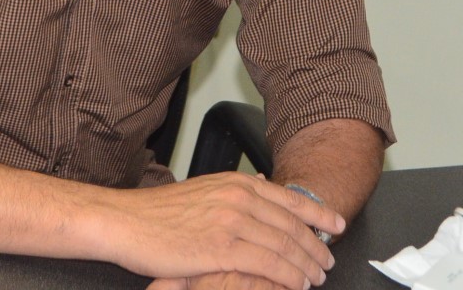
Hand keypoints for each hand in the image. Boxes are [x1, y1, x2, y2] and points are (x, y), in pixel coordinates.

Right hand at [104, 172, 340, 289]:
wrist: (126, 221)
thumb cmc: (158, 212)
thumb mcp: (204, 190)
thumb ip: (236, 191)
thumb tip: (264, 186)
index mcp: (236, 183)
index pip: (290, 199)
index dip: (318, 213)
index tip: (337, 224)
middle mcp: (239, 198)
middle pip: (292, 225)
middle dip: (315, 246)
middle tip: (328, 262)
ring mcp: (231, 222)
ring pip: (285, 246)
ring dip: (306, 264)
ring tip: (316, 277)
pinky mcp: (220, 248)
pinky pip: (268, 264)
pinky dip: (288, 276)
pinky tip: (296, 285)